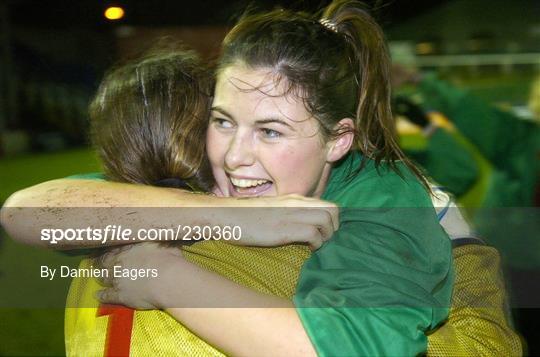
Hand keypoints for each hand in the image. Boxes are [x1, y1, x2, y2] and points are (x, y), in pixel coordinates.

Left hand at [95, 243, 182, 308]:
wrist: (168, 280)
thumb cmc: (167, 258)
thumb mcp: (160, 241)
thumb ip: (152, 238)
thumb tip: (153, 232)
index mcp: (128, 248)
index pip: (113, 247)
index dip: (109, 248)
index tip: (105, 248)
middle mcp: (119, 263)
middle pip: (104, 262)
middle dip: (101, 262)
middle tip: (97, 262)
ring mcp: (117, 280)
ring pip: (104, 278)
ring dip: (101, 277)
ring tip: (98, 277)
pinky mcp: (120, 296)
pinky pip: (107, 296)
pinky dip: (101, 295)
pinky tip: (97, 296)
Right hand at [222, 194, 338, 249]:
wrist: (225, 216)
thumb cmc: (245, 216)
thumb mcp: (272, 210)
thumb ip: (288, 213)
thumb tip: (302, 225)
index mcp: (294, 198)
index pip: (327, 204)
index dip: (332, 220)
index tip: (325, 232)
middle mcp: (296, 203)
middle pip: (333, 210)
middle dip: (335, 227)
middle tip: (325, 239)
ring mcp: (291, 214)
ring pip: (327, 220)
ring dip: (327, 236)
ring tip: (317, 245)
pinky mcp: (284, 228)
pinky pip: (313, 234)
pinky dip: (316, 244)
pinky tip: (307, 249)